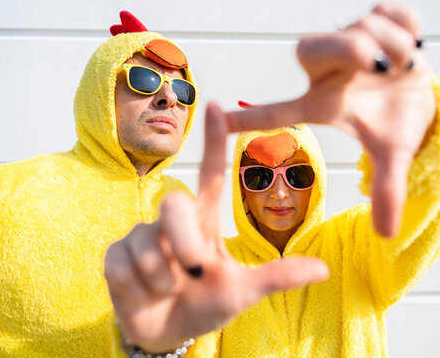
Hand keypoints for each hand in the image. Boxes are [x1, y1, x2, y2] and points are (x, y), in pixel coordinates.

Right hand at [104, 103, 328, 352]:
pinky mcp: (114, 255)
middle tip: (193, 273)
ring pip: (149, 247)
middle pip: (174, 206)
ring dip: (163, 281)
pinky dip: (140, 290)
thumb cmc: (207, 304)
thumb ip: (277, 277)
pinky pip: (124, 268)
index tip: (217, 106)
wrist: (167, 332)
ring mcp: (141, 236)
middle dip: (184, 242)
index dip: (213, 142)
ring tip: (168, 290)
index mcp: (204, 223)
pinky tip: (144, 295)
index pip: (209, 176)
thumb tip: (324, 269)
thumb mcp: (244, 292)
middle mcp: (171, 222)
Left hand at [226, 2, 435, 236]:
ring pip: (361, 29)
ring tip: (400, 68)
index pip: (277, 112)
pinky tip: (410, 46)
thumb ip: (387, 190)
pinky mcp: (373, 16)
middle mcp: (327, 72)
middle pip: (308, 49)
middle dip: (350, 50)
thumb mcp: (391, 154)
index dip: (248, 116)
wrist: (425, 93)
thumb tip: (387, 234)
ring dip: (394, 50)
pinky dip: (408, 27)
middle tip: (380, 69)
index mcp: (322, 104)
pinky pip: (390, 12)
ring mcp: (348, 40)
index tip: (215, 113)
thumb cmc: (394, 123)